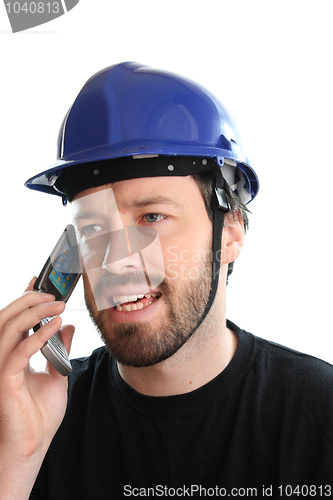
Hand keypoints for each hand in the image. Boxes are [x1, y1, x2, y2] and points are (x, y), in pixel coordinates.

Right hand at [0, 278, 74, 495]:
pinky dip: (38, 334)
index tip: (40, 280)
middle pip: (5, 317)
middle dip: (28, 300)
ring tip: (58, 304)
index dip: (24, 298)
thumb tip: (68, 327)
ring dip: (34, 311)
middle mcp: (3, 357)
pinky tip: (56, 325)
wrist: (34, 445)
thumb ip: (60, 350)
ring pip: (8, 328)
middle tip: (53, 294)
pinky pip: (20, 351)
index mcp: (12, 354)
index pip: (14, 319)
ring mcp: (1, 367)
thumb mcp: (57, 374)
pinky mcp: (5, 380)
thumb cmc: (41, 414)